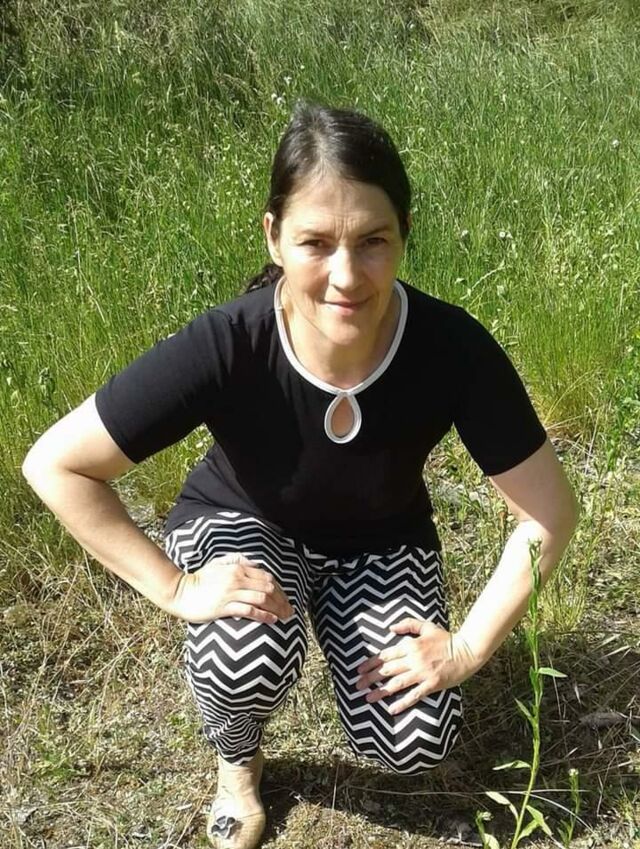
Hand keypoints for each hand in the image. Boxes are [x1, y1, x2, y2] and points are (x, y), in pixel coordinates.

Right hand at [169, 553, 294, 623]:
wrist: (180, 592)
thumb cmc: (200, 580)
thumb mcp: (218, 564)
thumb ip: (236, 560)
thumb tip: (253, 562)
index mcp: (238, 568)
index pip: (267, 577)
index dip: (280, 589)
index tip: (286, 600)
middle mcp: (237, 578)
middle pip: (268, 588)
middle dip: (282, 600)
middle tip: (290, 612)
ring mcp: (231, 592)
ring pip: (262, 598)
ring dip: (277, 608)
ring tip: (284, 618)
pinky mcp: (224, 606)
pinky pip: (249, 610)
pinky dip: (263, 615)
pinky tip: (272, 620)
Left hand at [355, 618, 478, 715]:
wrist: (467, 651)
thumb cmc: (446, 638)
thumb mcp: (426, 626)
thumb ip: (407, 624)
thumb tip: (390, 628)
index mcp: (411, 645)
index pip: (385, 655)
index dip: (371, 663)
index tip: (359, 670)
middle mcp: (414, 659)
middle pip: (387, 670)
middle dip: (370, 678)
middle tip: (357, 686)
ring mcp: (423, 673)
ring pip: (397, 683)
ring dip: (381, 691)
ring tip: (368, 698)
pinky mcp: (432, 684)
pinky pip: (414, 695)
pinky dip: (402, 703)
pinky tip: (391, 709)